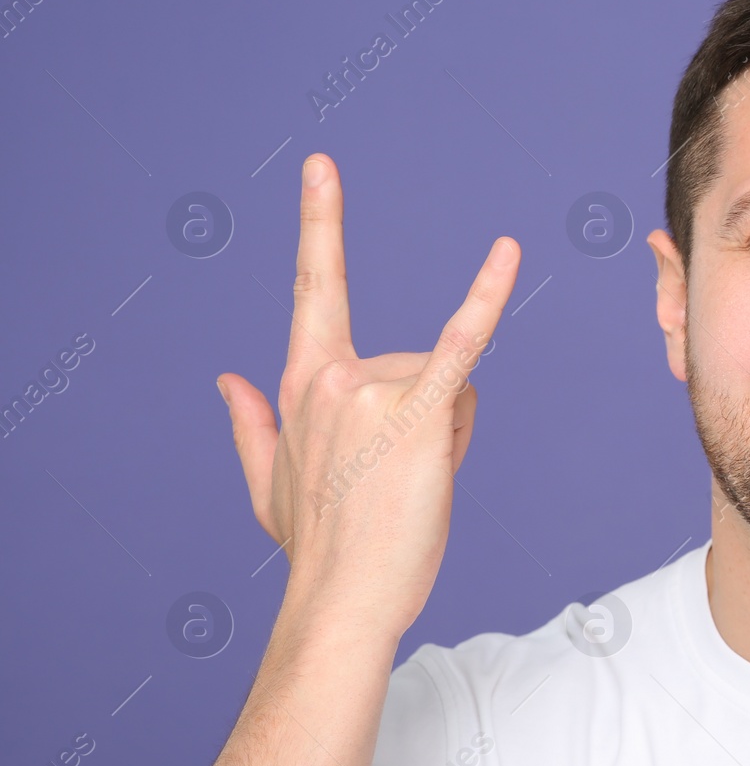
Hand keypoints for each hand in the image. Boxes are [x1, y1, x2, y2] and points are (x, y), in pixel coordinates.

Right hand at [216, 153, 519, 637]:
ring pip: (450, 386)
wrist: (343, 599)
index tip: (323, 166)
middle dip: (428, 419)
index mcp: (301, 383)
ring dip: (450, 435)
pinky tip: (507, 254)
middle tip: (398, 482)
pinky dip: (484, 300)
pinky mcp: (419, 416)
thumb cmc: (316, 549)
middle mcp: (334, 375)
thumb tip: (226, 379)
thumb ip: (252, 424)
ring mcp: (374, 392)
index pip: (316, 287)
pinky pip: (461, 344)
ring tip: (416, 487)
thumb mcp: (268, 484)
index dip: (321, 222)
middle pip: (418, 363)